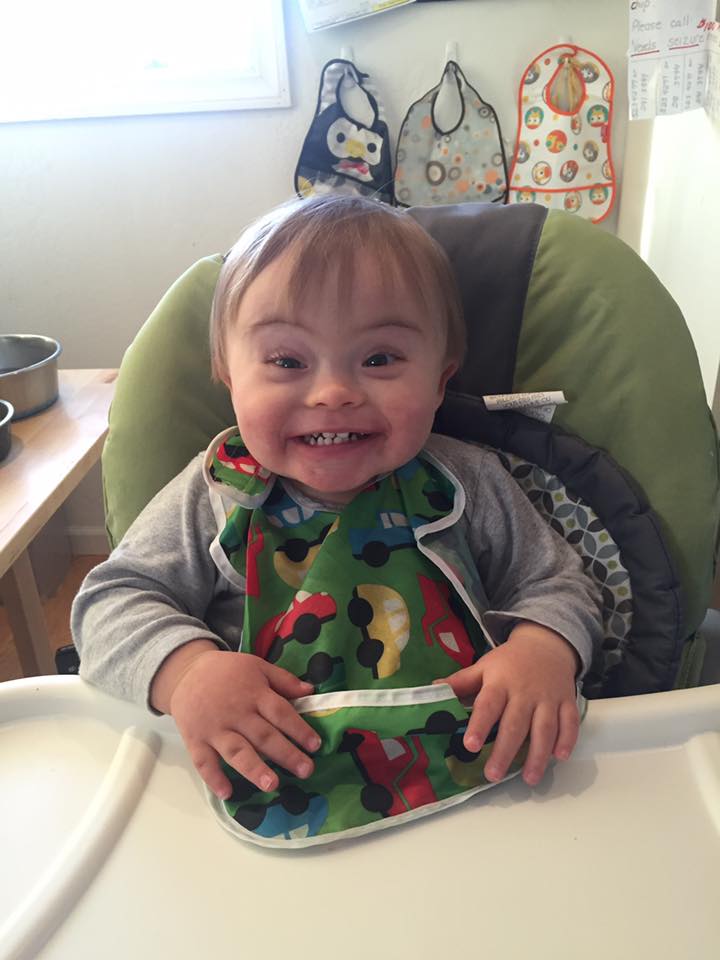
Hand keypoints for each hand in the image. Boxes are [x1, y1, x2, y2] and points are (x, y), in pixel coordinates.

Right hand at [151, 641, 319, 799]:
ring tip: (272, 785)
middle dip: (286, 754)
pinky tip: (227, 793)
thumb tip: (310, 691)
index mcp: (254, 693)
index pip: (280, 712)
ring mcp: (215, 728)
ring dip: (254, 769)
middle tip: (306, 771)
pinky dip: (214, 778)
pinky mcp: (195, 740)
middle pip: (263, 736)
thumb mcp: (257, 666)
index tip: (315, 745)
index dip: (299, 728)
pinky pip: (204, 762)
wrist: (186, 672)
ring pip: (237, 751)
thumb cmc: (227, 671)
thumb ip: (284, 680)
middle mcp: (236, 713)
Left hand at [436, 622, 579, 786]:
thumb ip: (460, 682)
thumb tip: (432, 690)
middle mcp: (525, 691)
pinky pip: (569, 722)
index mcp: (500, 682)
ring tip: (529, 778)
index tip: (470, 745)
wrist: (546, 643)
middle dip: (505, 751)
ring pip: (545, 728)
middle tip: (493, 775)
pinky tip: (560, 757)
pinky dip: (567, 739)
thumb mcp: (483, 666)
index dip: (479, 725)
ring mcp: (548, 697)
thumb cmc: (509, 661)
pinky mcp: (567, 702)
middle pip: (515, 724)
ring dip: (538, 754)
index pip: (488, 704)